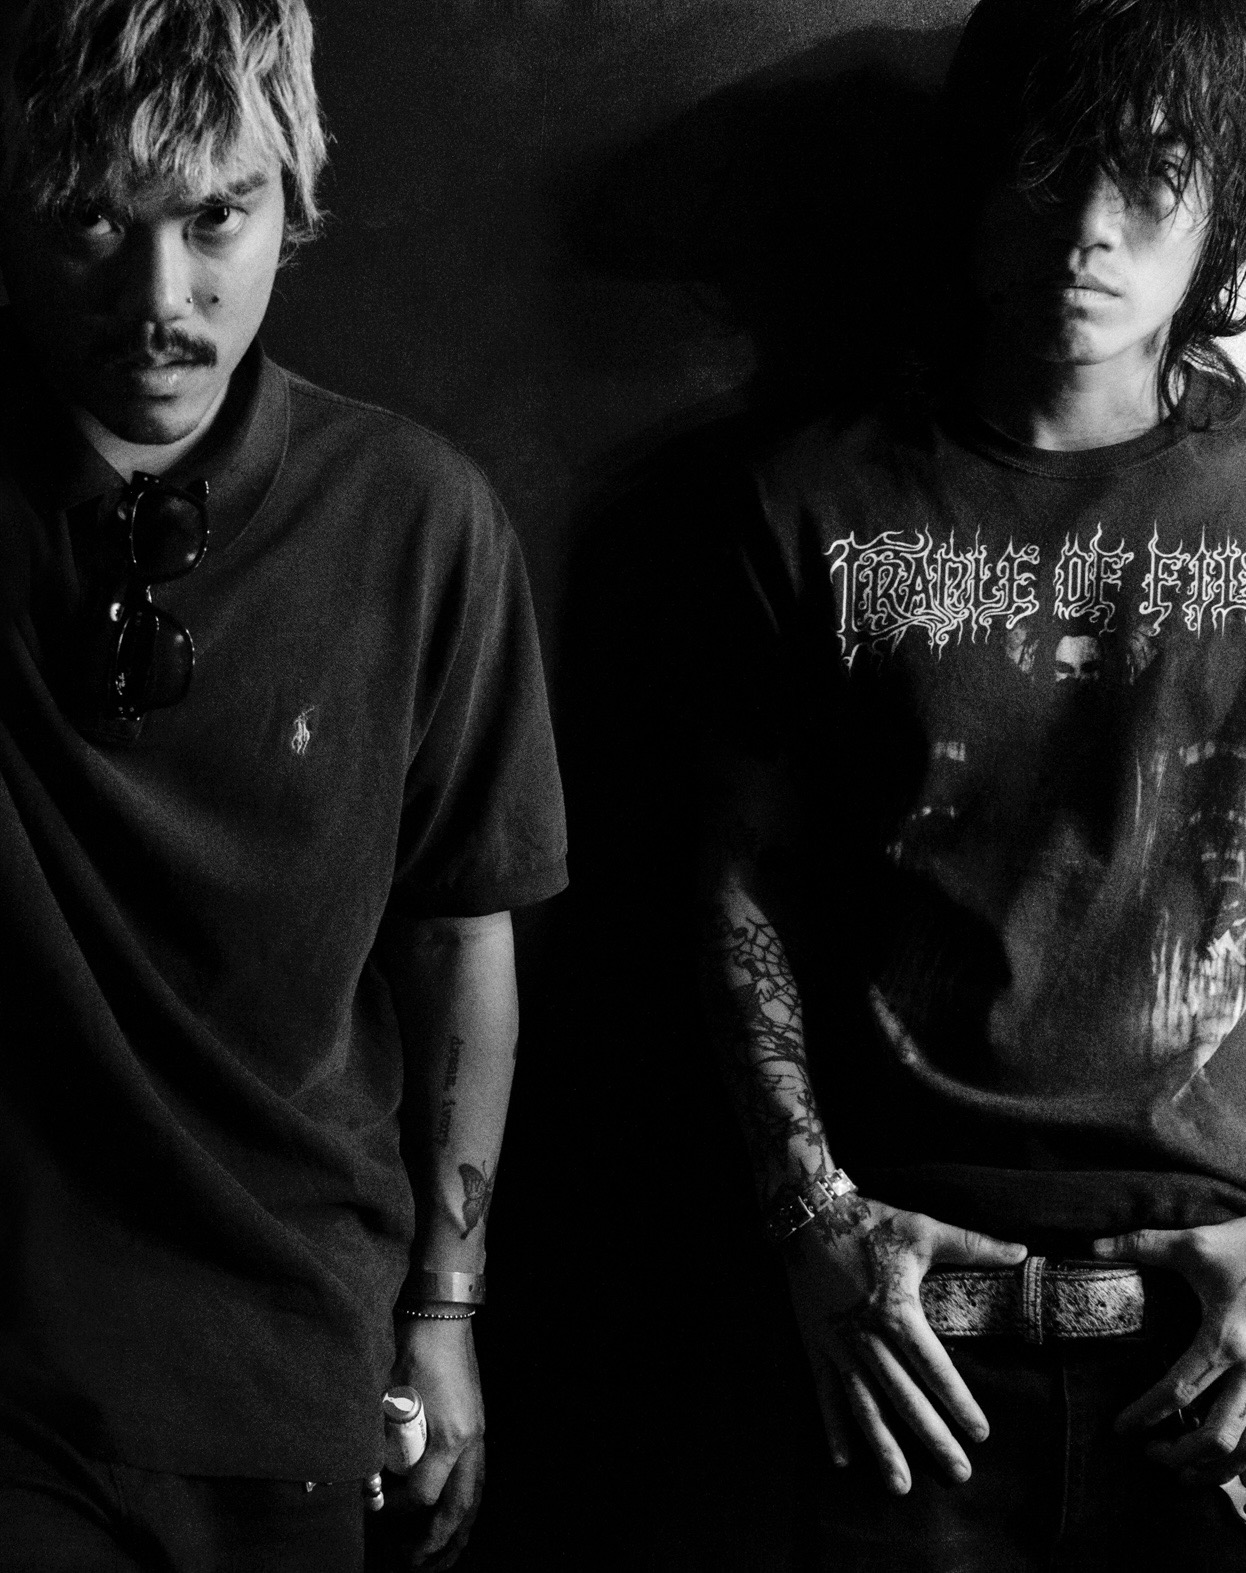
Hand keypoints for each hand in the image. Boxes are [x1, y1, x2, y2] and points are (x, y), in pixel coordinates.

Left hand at [382, 1313, 485, 1568]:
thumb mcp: (386, 1393)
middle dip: (439, 1541)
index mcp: (449, 1436)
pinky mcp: (477, 1423)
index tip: (373, 1511)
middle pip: (460, 1506)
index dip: (395, 1509)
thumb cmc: (411, 1347)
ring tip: (442, 1555)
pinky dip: (468, 1502)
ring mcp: (478, 1431)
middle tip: (416, 1564)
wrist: (440, 1312)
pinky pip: (478, 1476)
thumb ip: (373, 1437)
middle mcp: (470, 1439)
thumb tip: (348, 1478)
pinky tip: (458, 1515)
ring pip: (475, 1494)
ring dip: (459, 1528)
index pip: (422, 1494)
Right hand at [784, 1197, 1026, 1494]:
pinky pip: (824, 1392)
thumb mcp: (924, 1229)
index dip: (958, 1401)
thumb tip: (1023, 1252)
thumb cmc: (870, 1222)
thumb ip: (974, 1245)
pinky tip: (843, 1460)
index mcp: (897, 1311)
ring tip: (901, 1486)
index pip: (934, 1367)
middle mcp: (867, 1337)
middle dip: (932, 1437)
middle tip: (959, 1473)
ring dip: (882, 1447)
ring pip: (864, 1405)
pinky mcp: (815, 1345)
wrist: (808, 1215)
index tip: (981, 1434)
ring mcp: (838, 1345)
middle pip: (904, 1396)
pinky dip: (832, 1426)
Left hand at [1093, 1216, 1245, 1484]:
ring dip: (1218, 1468)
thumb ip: (1140, 1245)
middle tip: (1151, 1453)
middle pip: (1217, 1436)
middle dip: (1180, 1454)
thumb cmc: (1244, 1248)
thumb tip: (1089, 1246)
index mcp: (1225, 1340)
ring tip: (1186, 1471)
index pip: (1178, 1391)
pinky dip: (1245, 1459)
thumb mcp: (1193, 1244)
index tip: (1121, 1428)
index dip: (1145, 1413)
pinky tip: (1227, 1460)